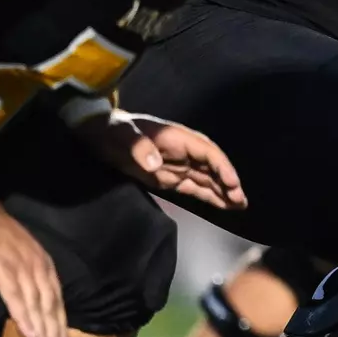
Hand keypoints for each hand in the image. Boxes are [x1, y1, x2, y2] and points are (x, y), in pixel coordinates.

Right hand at [0, 203, 66, 336]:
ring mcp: (21, 265)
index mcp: (42, 263)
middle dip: (54, 335)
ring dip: (43, 332)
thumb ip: (21, 274)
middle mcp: (38, 265)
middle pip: (51, 306)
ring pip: (37, 305)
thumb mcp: (14, 253)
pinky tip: (29, 334)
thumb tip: (25, 296)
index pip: (56, 300)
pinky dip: (24, 315)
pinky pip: (15, 295)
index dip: (59, 325)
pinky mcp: (1, 265)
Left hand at [74, 112, 246, 209]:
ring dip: (224, 191)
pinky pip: (196, 188)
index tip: (231, 183)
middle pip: (213, 167)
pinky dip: (210, 196)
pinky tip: (224, 205)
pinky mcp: (171, 178)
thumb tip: (155, 164)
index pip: (207, 152)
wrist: (97, 134)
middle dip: (228, 183)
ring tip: (240, 205)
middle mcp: (184, 152)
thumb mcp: (121, 135)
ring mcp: (179, 165)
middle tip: (240, 201)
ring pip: (208, 179)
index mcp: (178, 138)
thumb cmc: (111, 131)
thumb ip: (137, 147)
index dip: (222, 167)